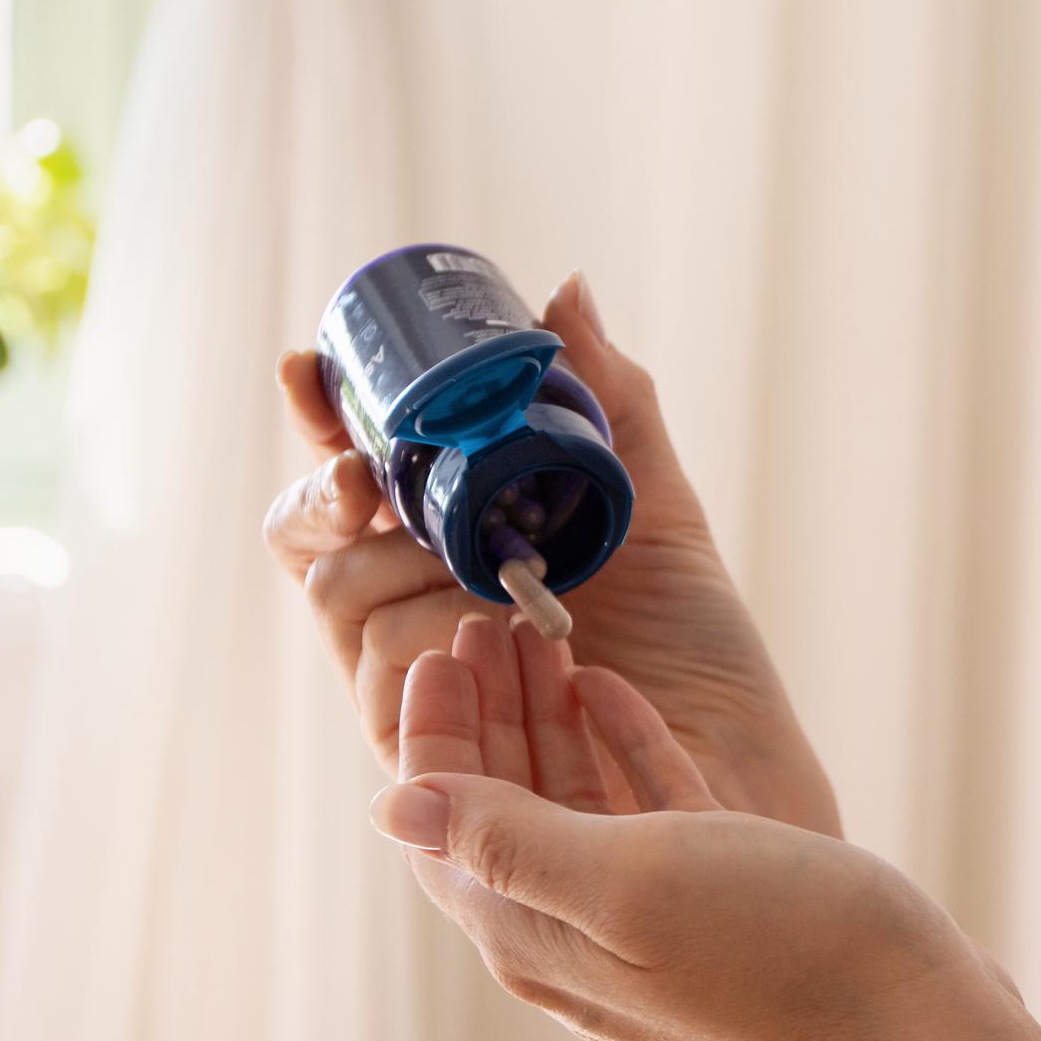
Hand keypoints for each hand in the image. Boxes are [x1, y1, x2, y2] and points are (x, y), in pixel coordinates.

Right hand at [261, 272, 838, 833]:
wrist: (732, 751)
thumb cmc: (692, 639)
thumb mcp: (653, 500)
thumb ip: (607, 396)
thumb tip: (566, 289)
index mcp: (447, 537)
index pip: (349, 466)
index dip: (319, 414)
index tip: (308, 370)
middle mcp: (411, 601)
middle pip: (311, 534)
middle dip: (329, 494)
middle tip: (370, 478)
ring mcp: (409, 677)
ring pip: (340, 599)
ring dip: (400, 569)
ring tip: (486, 571)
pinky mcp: (422, 751)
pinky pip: (381, 687)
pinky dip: (424, 645)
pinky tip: (480, 630)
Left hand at [372, 612, 1015, 1040]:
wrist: (909, 1030)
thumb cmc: (771, 951)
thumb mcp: (624, 881)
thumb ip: (509, 841)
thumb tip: (393, 808)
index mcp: (532, 931)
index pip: (442, 823)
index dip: (432, 733)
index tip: (445, 647)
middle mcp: (575, 930)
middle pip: (495, 807)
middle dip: (482, 711)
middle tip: (486, 618)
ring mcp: (648, 917)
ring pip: (567, 800)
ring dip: (544, 716)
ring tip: (540, 633)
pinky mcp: (717, 898)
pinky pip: (643, 808)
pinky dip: (619, 743)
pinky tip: (610, 687)